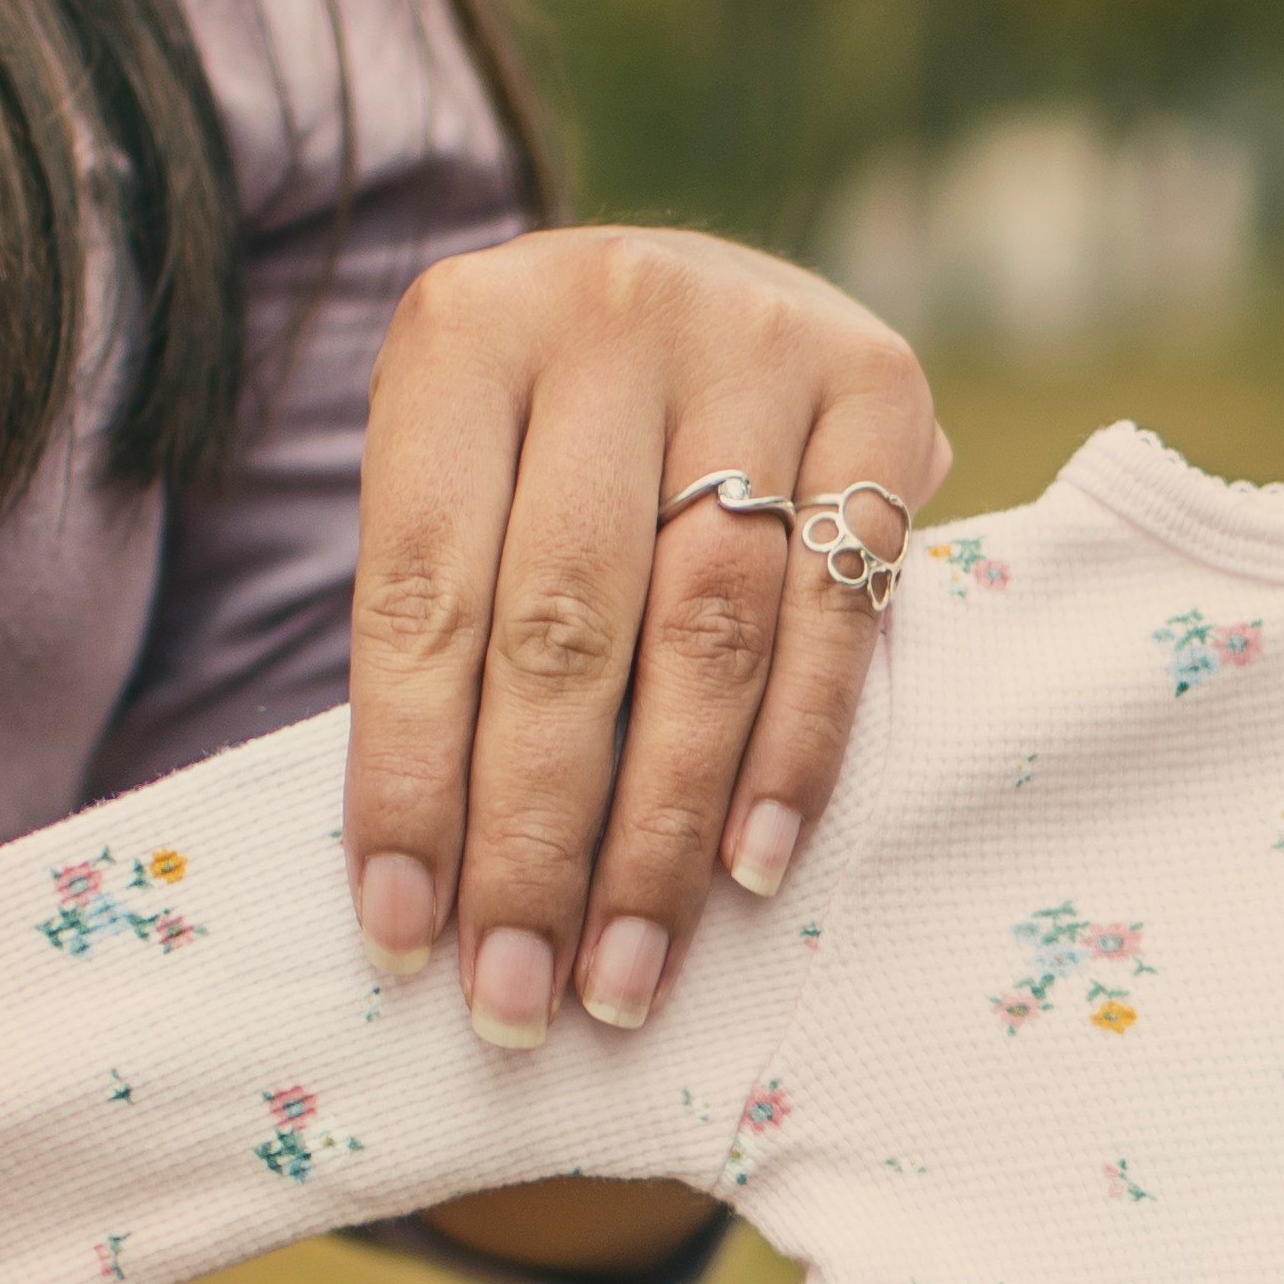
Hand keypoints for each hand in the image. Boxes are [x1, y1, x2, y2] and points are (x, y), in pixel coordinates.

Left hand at [345, 227, 948, 1042]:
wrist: (699, 285)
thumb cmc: (550, 436)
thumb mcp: (462, 477)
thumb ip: (449, 634)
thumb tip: (423, 895)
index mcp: (461, 333)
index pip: (420, 595)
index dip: (409, 778)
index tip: (402, 937)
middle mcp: (608, 314)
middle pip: (565, 626)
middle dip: (536, 839)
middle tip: (519, 999)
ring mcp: (756, 342)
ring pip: (706, 631)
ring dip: (664, 831)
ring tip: (625, 974)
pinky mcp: (881, 386)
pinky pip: (836, 611)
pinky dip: (793, 753)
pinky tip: (749, 867)